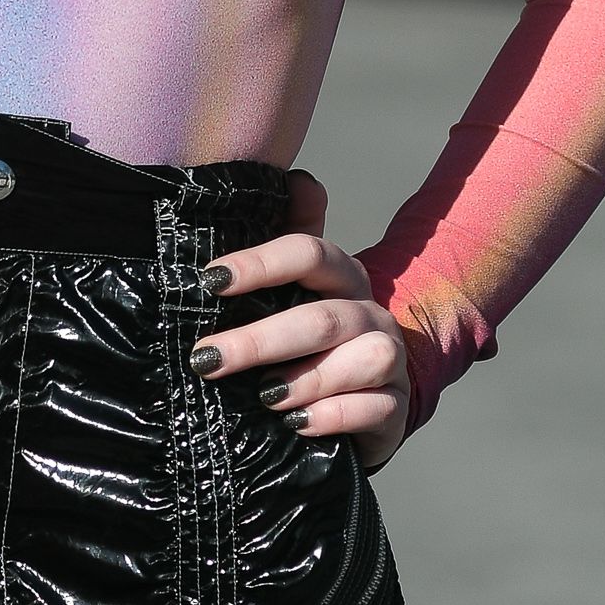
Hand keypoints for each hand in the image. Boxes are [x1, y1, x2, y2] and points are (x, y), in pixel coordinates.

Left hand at [190, 184, 414, 469]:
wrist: (358, 402)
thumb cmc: (310, 345)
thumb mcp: (294, 294)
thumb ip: (290, 241)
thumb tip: (297, 180)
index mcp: (342, 279)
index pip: (310, 254)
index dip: (260, 264)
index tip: (210, 281)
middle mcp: (370, 315)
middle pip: (324, 317)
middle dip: (261, 339)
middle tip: (209, 358)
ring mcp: (388, 362)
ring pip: (364, 359)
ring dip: (309, 378)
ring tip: (265, 397)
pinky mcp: (395, 409)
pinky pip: (375, 409)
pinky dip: (335, 416)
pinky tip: (299, 424)